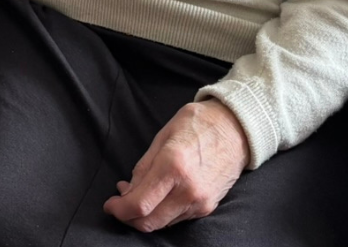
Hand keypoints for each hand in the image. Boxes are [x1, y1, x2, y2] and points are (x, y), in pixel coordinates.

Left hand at [103, 100, 250, 231]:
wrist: (237, 129)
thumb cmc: (198, 124)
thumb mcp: (163, 136)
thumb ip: (143, 168)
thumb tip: (127, 192)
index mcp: (173, 166)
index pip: (139, 205)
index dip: (118, 209)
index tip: (110, 204)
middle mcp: (188, 190)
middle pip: (149, 222)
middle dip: (128, 217)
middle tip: (120, 203)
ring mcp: (200, 201)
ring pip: (162, 223)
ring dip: (145, 215)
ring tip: (139, 194)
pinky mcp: (208, 207)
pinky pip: (177, 218)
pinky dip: (162, 212)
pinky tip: (158, 197)